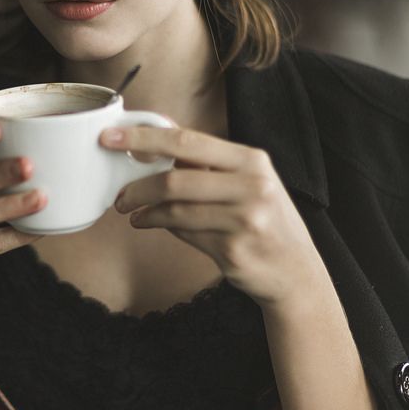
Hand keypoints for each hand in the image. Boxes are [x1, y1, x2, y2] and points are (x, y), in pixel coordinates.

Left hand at [101, 124, 330, 307]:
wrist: (296, 271)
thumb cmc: (264, 219)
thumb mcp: (248, 181)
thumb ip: (208, 162)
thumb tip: (157, 138)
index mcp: (251, 160)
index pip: (187, 141)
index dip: (145, 138)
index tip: (112, 137)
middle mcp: (252, 187)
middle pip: (176, 179)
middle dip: (138, 187)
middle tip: (119, 194)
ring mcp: (244, 221)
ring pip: (176, 211)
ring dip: (145, 211)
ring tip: (132, 212)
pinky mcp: (233, 251)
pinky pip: (184, 235)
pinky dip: (161, 227)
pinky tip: (151, 223)